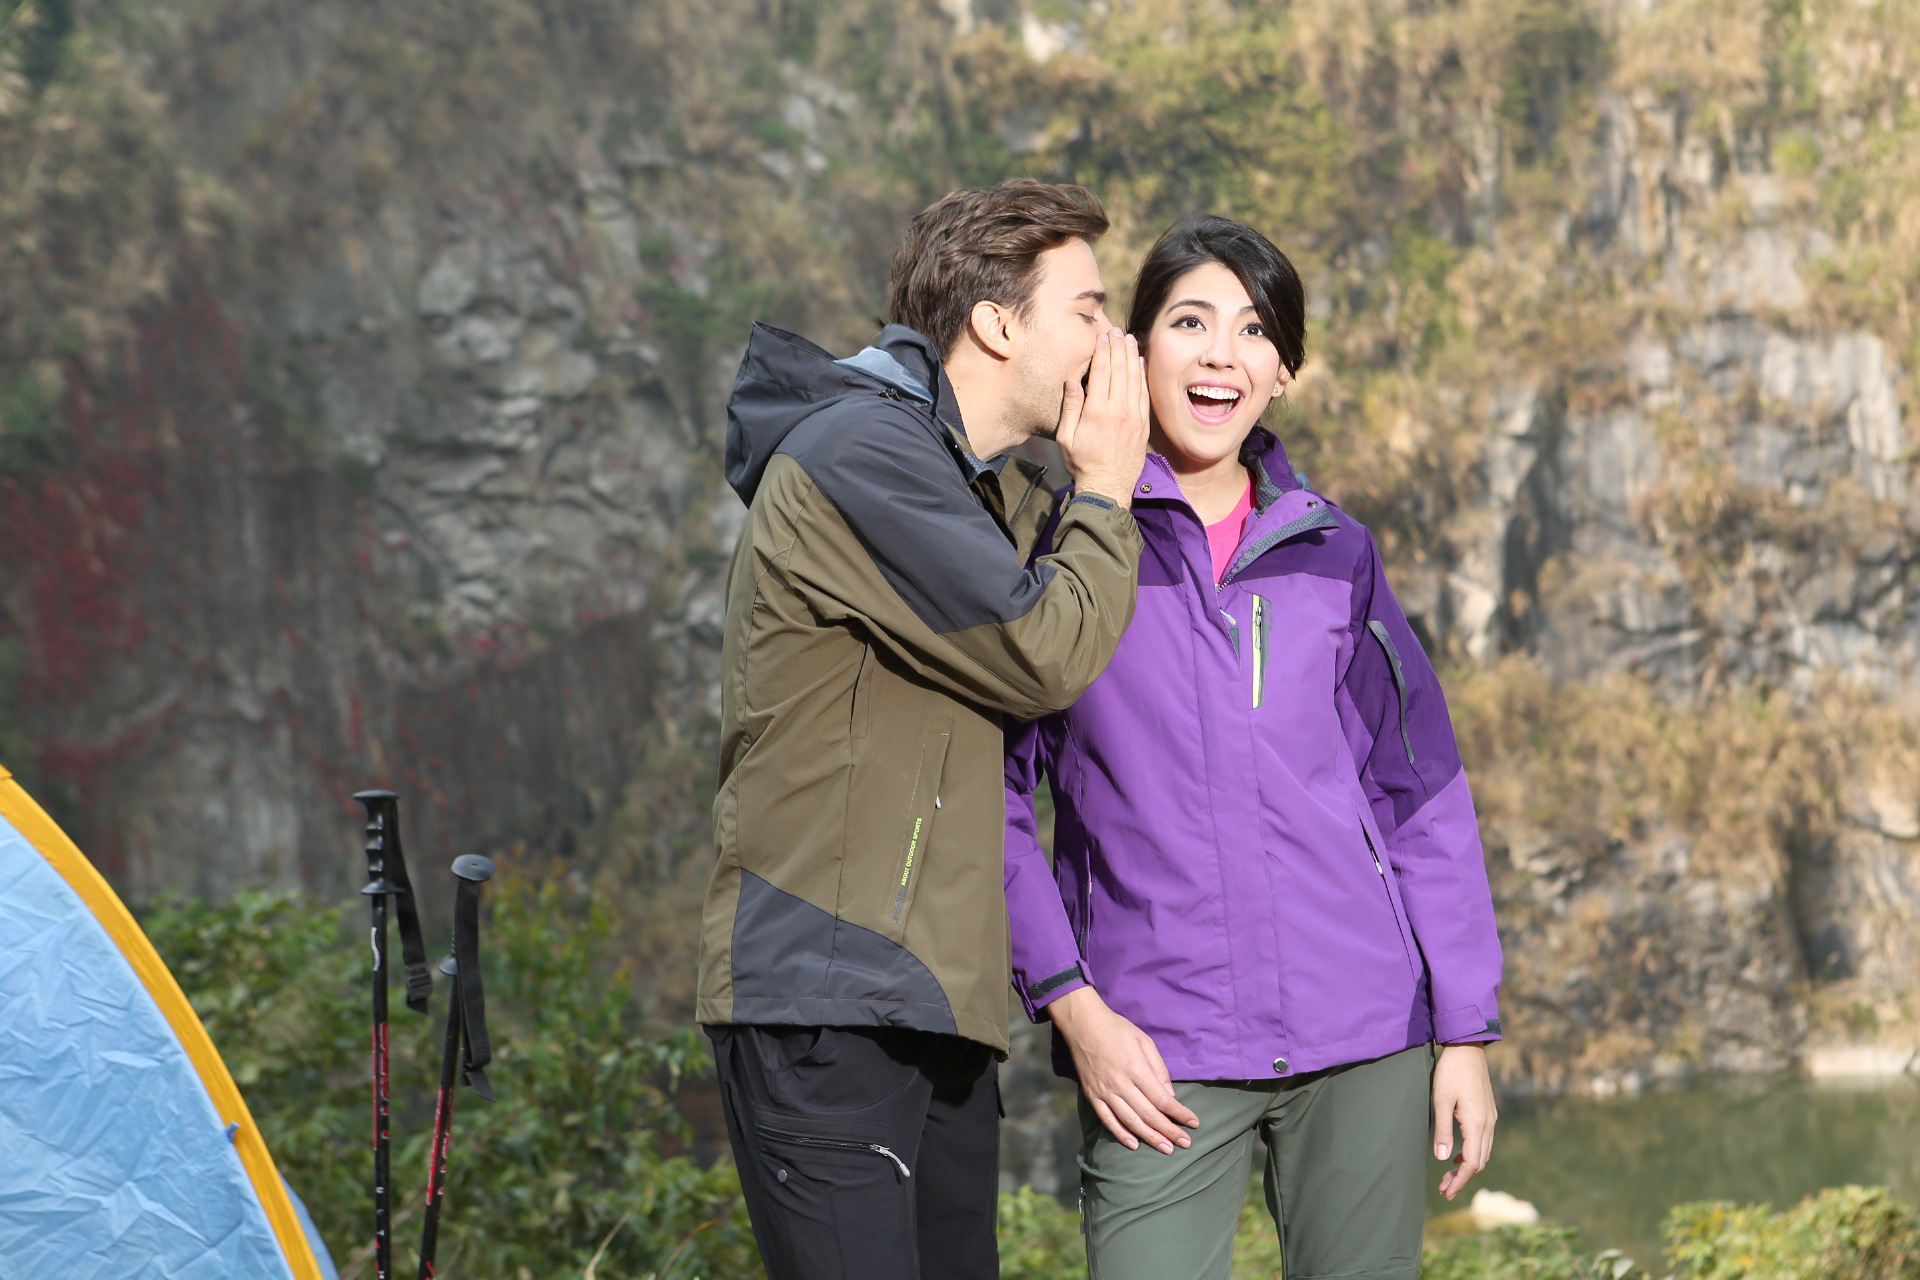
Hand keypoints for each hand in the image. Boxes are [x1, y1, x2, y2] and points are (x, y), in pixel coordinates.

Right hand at [1049, 987, 1198, 1153]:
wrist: (1083, 1024)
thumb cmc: (1117, 1029)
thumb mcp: (1144, 1040)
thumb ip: (1159, 1068)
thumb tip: (1170, 1096)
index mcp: (1136, 1068)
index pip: (1162, 1099)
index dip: (1180, 1114)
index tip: (1193, 1123)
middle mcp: (1120, 1083)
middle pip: (1149, 1115)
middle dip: (1169, 1131)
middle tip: (1185, 1143)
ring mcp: (1104, 1091)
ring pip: (1130, 1121)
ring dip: (1150, 1138)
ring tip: (1166, 1149)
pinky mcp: (1092, 1095)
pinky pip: (1107, 1120)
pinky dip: (1120, 1134)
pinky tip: (1134, 1145)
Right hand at [1056, 328, 1149, 509]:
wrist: (1108, 487)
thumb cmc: (1082, 463)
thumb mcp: (1065, 438)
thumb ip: (1070, 407)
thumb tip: (1072, 381)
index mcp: (1097, 411)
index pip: (1101, 372)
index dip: (1102, 350)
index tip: (1102, 336)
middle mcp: (1118, 410)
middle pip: (1119, 369)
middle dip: (1118, 347)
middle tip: (1117, 330)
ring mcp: (1134, 417)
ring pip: (1134, 378)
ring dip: (1131, 356)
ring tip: (1129, 339)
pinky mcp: (1143, 424)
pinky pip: (1144, 393)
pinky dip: (1141, 375)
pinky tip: (1139, 362)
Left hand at [1432, 1043, 1495, 1199]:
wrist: (1467, 1047)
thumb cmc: (1450, 1071)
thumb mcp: (1441, 1100)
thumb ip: (1442, 1130)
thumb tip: (1442, 1159)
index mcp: (1477, 1123)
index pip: (1472, 1163)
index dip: (1460, 1181)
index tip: (1446, 1193)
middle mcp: (1488, 1124)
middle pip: (1479, 1162)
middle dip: (1462, 1178)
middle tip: (1443, 1189)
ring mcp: (1490, 1118)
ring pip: (1483, 1153)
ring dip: (1467, 1167)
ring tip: (1447, 1176)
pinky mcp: (1488, 1112)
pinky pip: (1483, 1141)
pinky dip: (1472, 1153)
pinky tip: (1456, 1154)